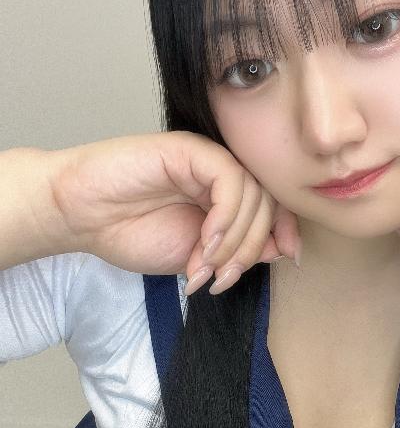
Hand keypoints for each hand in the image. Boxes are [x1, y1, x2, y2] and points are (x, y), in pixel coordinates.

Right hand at [46, 131, 300, 288]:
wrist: (82, 215)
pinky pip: (229, 180)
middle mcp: (220, 175)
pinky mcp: (189, 150)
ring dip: (235, 241)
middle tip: (224, 277)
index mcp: (225, 196)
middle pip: (267, 204)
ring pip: (253, 194)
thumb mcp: (195, 256)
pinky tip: (204, 241)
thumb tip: (280, 251)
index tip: (288, 258)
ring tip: (207, 266)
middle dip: (252, 249)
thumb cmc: (130, 233)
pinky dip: (225, 216)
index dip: (286, 230)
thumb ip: (233, 251)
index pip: (273, 206)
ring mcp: (206, 160)